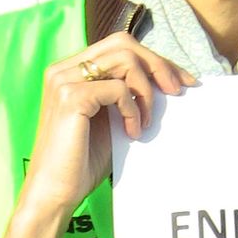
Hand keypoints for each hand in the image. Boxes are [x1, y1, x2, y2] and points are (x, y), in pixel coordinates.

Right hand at [0, 35, 194, 237]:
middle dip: (158, 64)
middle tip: (178, 91)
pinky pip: (119, 89)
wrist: (55, 193)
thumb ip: (128, 94)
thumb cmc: (82, 161)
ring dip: (147, 91)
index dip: (154, 59)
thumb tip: (169, 79)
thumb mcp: (112, 118)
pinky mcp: (71, 97)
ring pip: (125, 60)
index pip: (119, 46)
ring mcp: (64, 80)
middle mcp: (63, 69)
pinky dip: (133, 109)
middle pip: (124, 44)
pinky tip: (132, 132)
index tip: (182, 80)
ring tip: (148, 121)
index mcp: (71, 70)